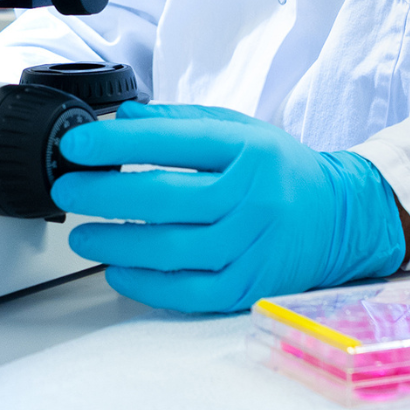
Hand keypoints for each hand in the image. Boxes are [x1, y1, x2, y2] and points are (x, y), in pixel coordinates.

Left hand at [52, 103, 407, 313]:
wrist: (341, 218)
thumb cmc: (281, 173)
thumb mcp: (243, 132)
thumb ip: (183, 124)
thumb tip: (125, 118)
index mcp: (252, 150)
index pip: (174, 143)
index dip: (118, 143)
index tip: (75, 145)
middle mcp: (254, 197)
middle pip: (163, 198)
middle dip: (103, 193)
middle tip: (68, 189)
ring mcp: (252, 246)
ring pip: (167, 248)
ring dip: (113, 242)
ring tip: (83, 235)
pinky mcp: (248, 285)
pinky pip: (184, 291)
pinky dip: (143, 283)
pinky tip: (118, 270)